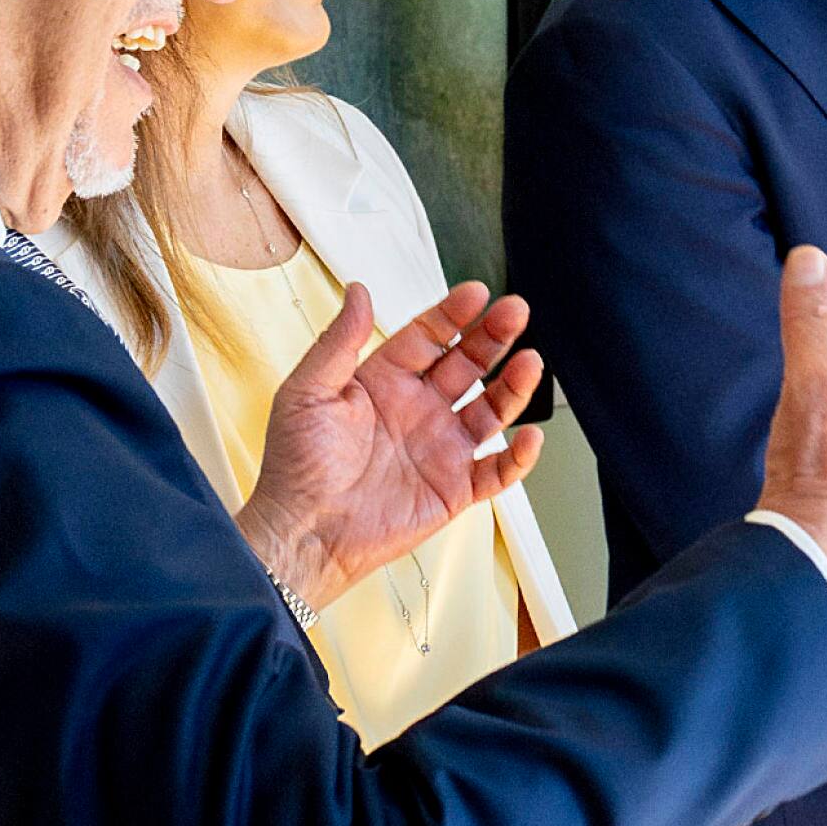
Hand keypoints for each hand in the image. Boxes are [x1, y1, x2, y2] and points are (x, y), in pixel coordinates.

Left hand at [235, 282, 544, 607]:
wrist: (303, 533)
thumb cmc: (295, 467)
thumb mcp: (306, 392)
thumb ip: (338, 342)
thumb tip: (359, 292)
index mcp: (384, 383)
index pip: (427, 339)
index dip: (452, 315)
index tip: (477, 294)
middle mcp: (418, 411)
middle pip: (468, 365)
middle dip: (493, 338)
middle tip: (515, 312)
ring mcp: (440, 449)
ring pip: (491, 410)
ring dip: (514, 387)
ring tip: (531, 363)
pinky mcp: (454, 489)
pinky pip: (498, 471)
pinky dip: (518, 457)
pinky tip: (529, 436)